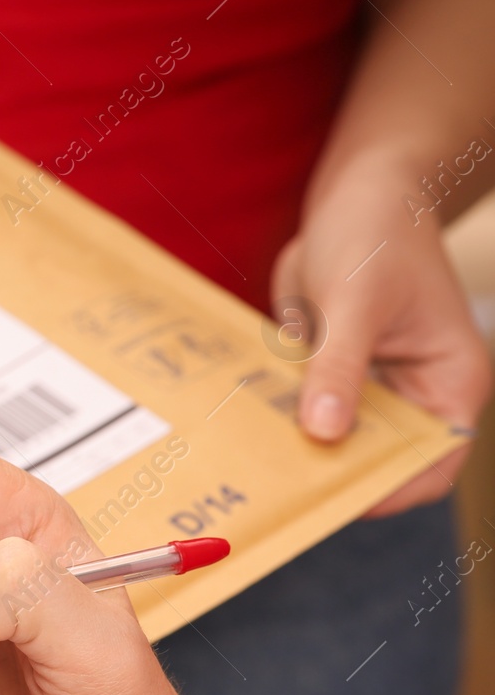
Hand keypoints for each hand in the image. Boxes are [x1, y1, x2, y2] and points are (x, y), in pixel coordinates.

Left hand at [275, 159, 490, 516]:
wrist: (357, 194)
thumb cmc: (377, 233)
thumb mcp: (356, 300)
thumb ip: (340, 368)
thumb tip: (325, 431)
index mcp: (450, 383)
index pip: (430, 462)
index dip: (386, 488)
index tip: (331, 500)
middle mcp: (416, 395)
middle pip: (378, 460)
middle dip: (333, 474)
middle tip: (276, 492)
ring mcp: (373, 388)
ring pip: (338, 442)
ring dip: (300, 452)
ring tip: (251, 471)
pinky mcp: (333, 376)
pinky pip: (308, 413)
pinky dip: (281, 423)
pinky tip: (244, 433)